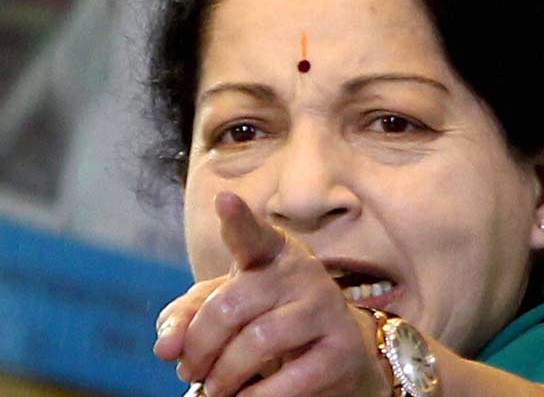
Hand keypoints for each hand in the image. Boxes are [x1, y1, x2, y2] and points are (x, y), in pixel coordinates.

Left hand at [154, 192, 392, 396]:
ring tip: (215, 389)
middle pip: (231, 305)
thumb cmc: (268, 321)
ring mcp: (325, 306)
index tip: (224, 201)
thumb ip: (188, 317)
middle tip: (190, 370)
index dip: (238, 219)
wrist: (334, 353)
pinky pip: (290, 379)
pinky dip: (257, 396)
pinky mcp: (342, 347)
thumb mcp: (224, 309)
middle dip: (199, 347)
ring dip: (224, 376)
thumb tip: (166, 348)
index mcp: (270, 251)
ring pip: (258, 341)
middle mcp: (301, 270)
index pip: (251, 234)